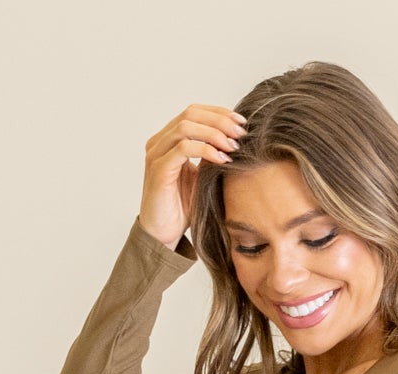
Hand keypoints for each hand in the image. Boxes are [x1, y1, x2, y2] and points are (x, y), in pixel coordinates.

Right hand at [138, 102, 247, 250]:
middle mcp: (159, 143)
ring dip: (214, 133)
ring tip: (233, 146)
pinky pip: (183, 148)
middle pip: (190, 114)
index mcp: (167, 140)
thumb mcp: (201, 178)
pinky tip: (222, 159)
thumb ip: (210, 156)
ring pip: (186, 126)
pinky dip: (205, 150)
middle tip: (241, 133)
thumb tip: (232, 140)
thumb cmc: (181, 210)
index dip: (218, 113)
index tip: (241, 123)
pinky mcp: (159, 170)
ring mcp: (156, 154)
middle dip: (220, 120)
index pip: (193, 112)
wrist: (163, 236)